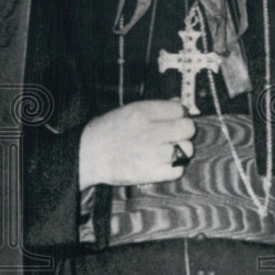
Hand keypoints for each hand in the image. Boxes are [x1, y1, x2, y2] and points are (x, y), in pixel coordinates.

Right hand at [78, 99, 195, 188]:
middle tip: (173, 135)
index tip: (173, 119)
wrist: (87, 156)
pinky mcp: (152, 173)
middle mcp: (150, 131)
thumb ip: (153, 108)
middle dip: (183, 131)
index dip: (178, 114)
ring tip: (167, 151)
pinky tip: (163, 163)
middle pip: (187, 128)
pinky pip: (179, 169)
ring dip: (180, 150)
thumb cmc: (104, 132)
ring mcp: (153, 153)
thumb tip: (176, 102)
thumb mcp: (126, 111)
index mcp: (142, 113)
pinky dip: (174, 167)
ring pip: (187, 149)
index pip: (178, 109)